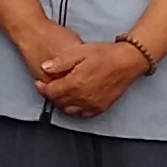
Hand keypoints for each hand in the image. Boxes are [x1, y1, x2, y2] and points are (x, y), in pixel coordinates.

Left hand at [35, 38, 149, 118]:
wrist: (127, 62)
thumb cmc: (104, 54)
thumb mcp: (79, 52)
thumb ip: (60, 62)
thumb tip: (44, 68)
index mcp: (74, 84)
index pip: (51, 92)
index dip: (42, 88)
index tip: (38, 83)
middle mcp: (82, 98)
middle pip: (59, 102)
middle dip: (51, 95)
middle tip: (47, 87)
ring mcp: (92, 104)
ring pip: (69, 109)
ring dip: (61, 103)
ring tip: (60, 93)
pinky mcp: (100, 107)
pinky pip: (82, 114)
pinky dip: (74, 109)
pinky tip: (73, 101)